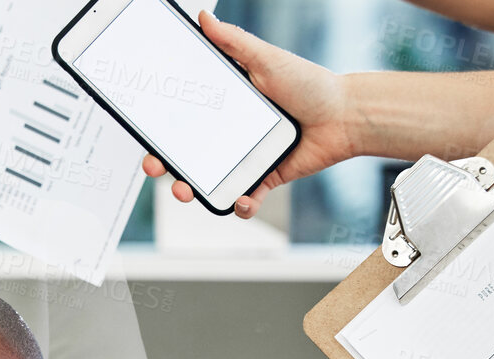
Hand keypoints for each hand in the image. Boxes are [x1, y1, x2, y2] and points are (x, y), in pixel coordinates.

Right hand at [141, 11, 350, 218]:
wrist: (345, 115)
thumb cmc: (310, 84)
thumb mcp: (266, 59)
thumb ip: (234, 42)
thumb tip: (204, 19)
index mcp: (226, 106)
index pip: (183, 120)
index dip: (161, 131)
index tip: (148, 138)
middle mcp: (231, 133)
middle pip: (187, 154)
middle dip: (166, 166)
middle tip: (158, 167)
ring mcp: (246, 158)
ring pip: (210, 180)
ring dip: (193, 190)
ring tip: (188, 191)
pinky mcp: (265, 177)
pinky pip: (245, 198)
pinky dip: (241, 205)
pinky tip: (241, 200)